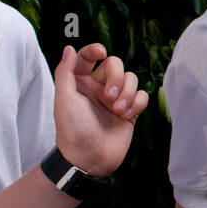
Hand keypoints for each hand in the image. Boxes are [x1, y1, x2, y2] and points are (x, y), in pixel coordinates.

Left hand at [53, 43, 148, 175]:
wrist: (90, 159)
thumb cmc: (73, 130)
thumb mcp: (64, 99)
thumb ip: (65, 72)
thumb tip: (68, 48)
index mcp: (80, 83)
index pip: (88, 57)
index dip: (94, 50)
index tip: (101, 53)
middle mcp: (98, 88)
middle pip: (115, 64)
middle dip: (115, 77)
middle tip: (108, 97)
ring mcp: (115, 99)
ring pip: (131, 78)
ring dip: (127, 92)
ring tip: (118, 110)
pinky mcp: (130, 111)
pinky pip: (142, 95)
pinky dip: (137, 103)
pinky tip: (126, 116)